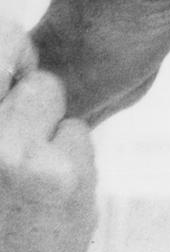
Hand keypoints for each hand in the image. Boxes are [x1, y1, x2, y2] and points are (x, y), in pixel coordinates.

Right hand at [0, 33, 96, 251]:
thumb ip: (0, 124)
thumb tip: (20, 67)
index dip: (7, 44)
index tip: (18, 47)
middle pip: (35, 82)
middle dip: (35, 102)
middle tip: (23, 152)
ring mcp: (16, 154)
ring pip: (60, 108)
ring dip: (54, 139)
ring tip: (27, 193)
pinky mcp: (60, 175)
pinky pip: (79, 141)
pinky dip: (73, 166)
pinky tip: (47, 207)